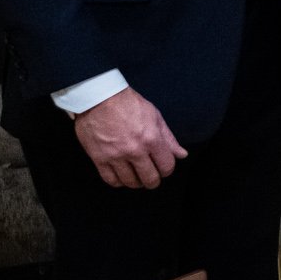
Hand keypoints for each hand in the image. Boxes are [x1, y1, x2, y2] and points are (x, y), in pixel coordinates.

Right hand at [72, 87, 187, 189]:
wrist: (99, 97)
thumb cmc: (128, 103)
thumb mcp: (154, 116)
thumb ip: (168, 138)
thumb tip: (181, 154)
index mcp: (151, 138)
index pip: (166, 166)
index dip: (167, 170)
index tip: (163, 168)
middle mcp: (135, 150)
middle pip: (150, 179)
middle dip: (153, 180)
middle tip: (151, 176)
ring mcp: (115, 156)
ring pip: (130, 182)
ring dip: (136, 182)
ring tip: (136, 176)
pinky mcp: (99, 158)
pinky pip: (111, 180)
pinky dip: (118, 182)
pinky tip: (121, 176)